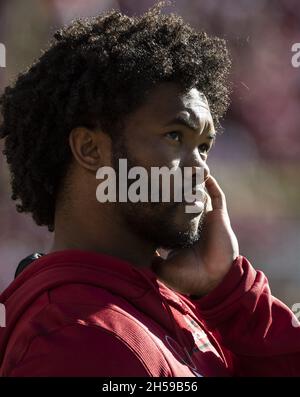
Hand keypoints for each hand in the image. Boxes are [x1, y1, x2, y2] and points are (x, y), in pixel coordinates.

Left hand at [152, 175, 238, 296]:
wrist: (215, 279)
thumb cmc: (189, 277)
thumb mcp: (164, 271)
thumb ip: (153, 262)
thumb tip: (145, 253)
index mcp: (182, 237)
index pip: (171, 218)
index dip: (162, 210)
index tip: (150, 197)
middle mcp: (194, 226)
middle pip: (185, 203)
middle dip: (177, 191)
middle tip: (165, 177)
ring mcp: (207, 220)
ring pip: (201, 197)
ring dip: (194, 185)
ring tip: (183, 170)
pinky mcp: (219, 216)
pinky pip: (217, 196)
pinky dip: (212, 185)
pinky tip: (204, 174)